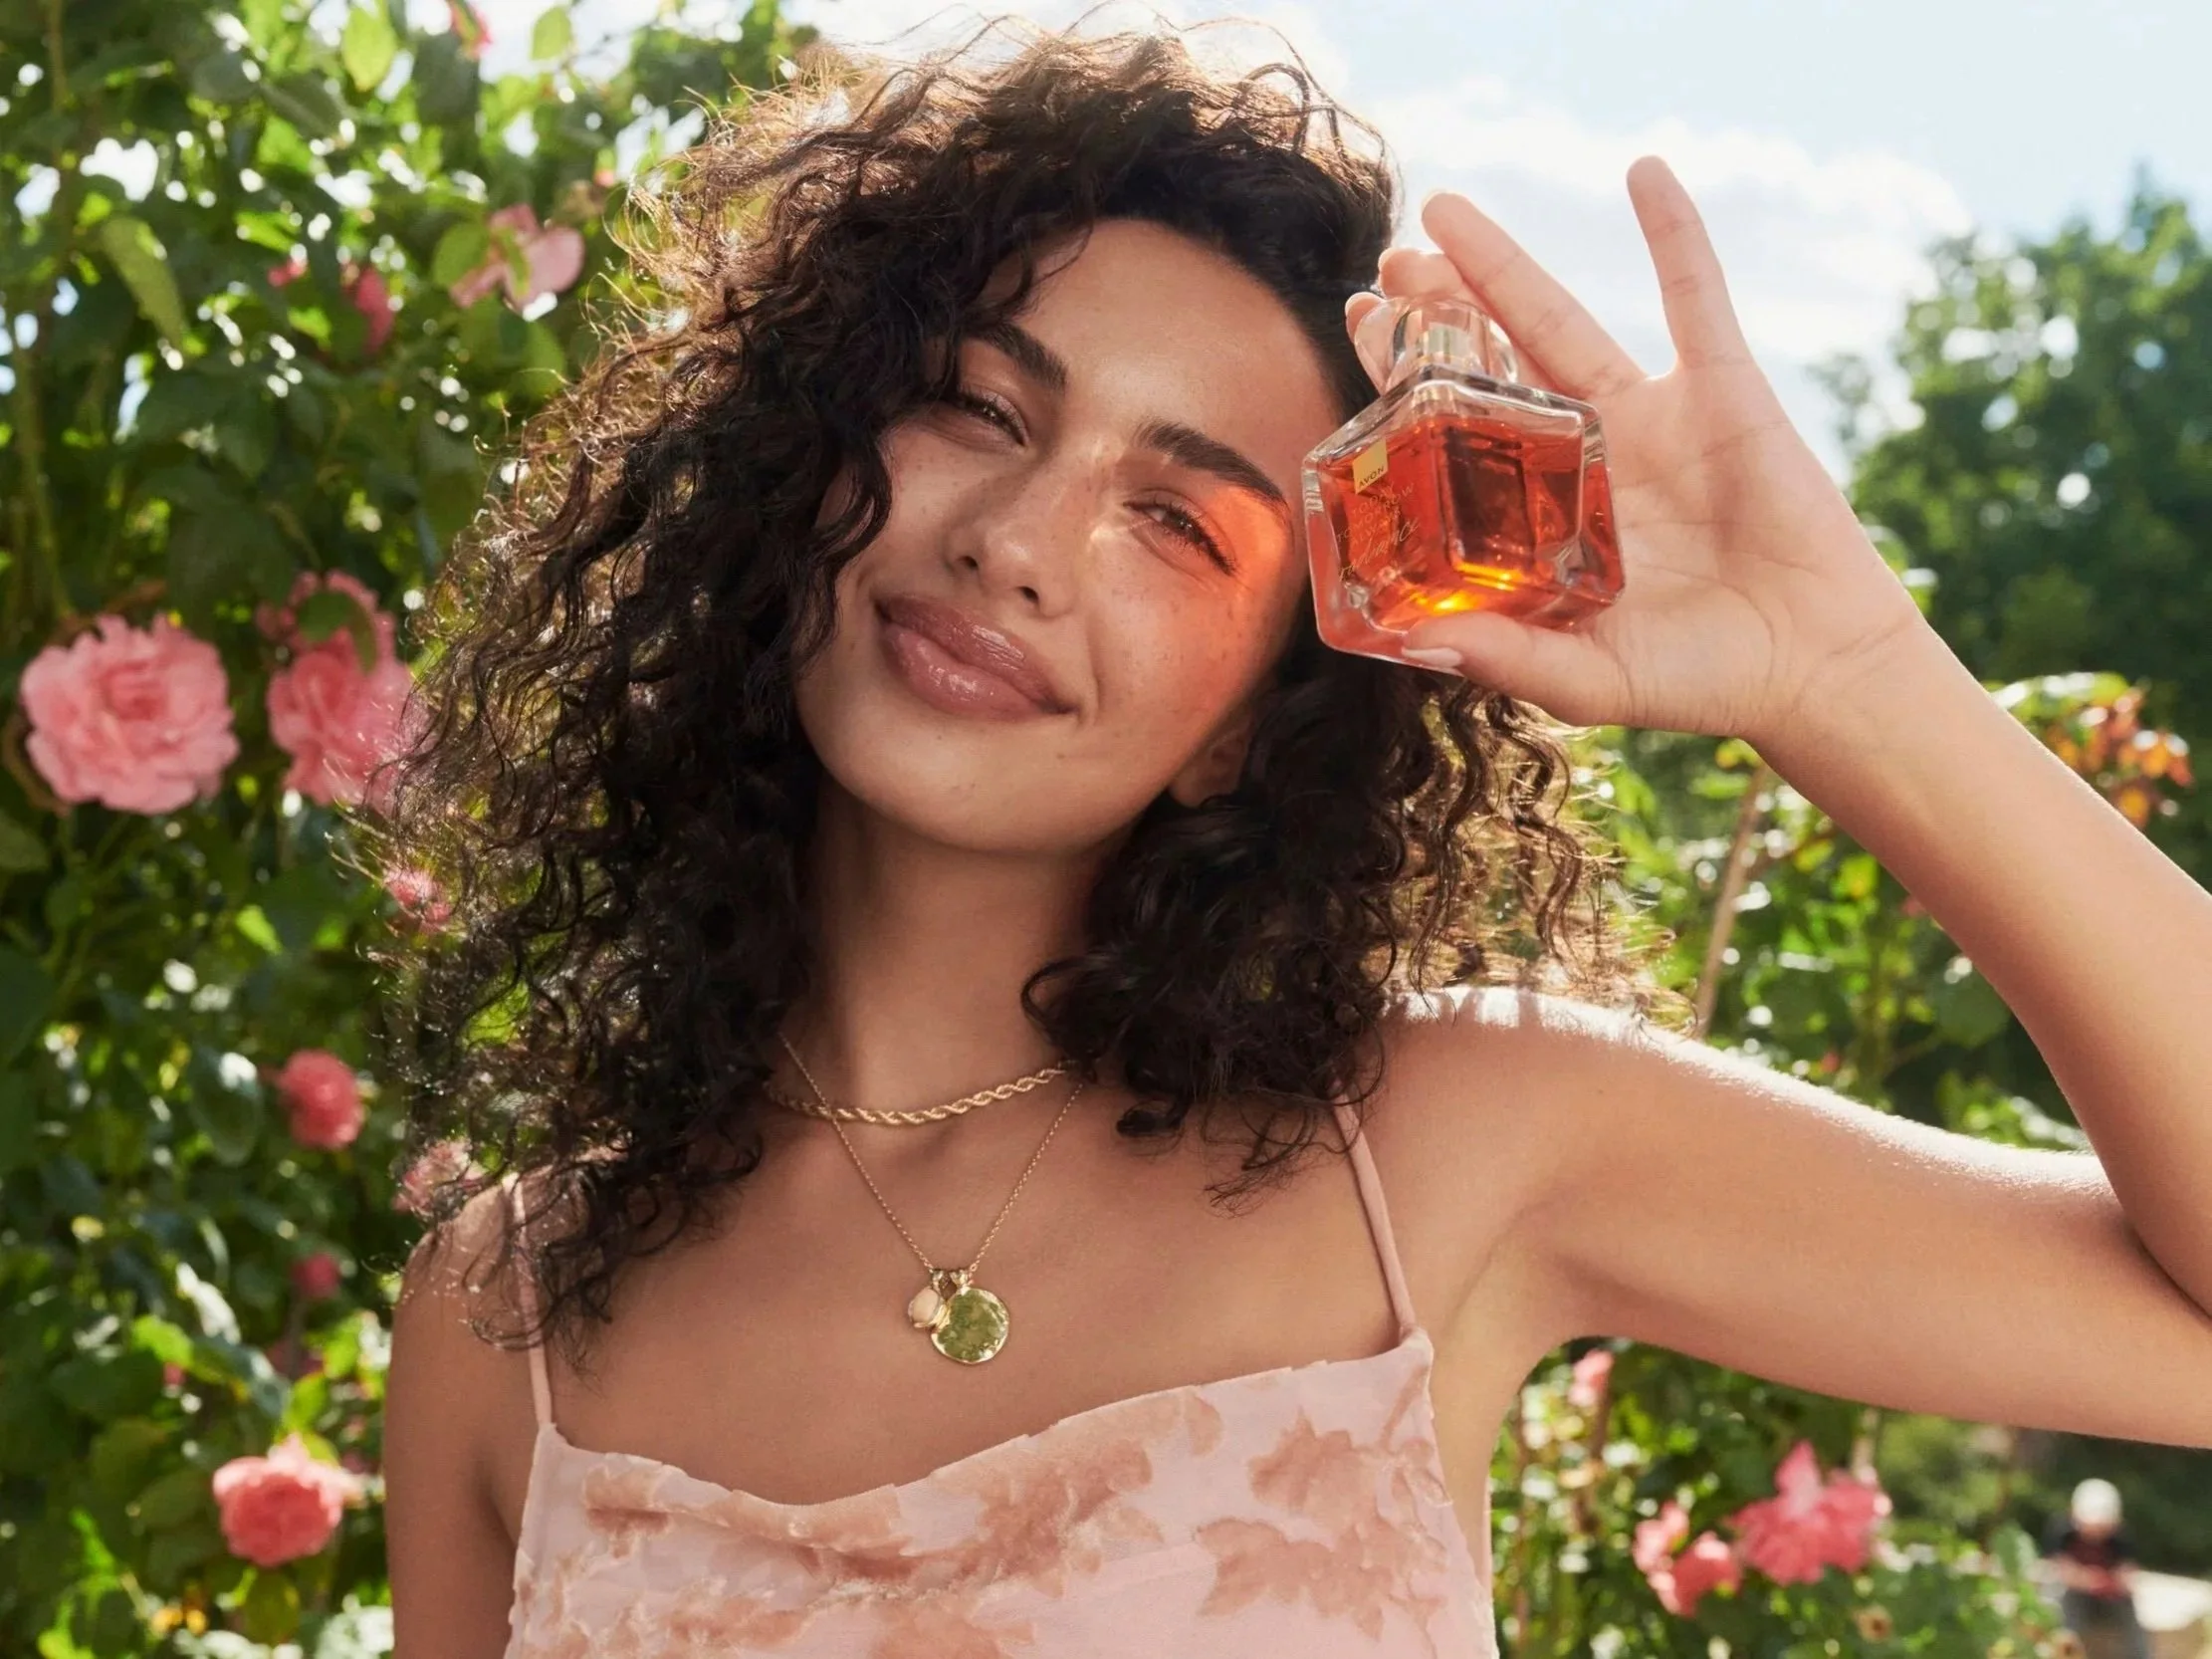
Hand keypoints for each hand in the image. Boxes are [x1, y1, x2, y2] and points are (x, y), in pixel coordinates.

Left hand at [1347, 159, 1936, 743]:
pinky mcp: (1725, 392)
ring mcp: (1650, 418)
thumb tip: (1409, 640)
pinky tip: (1644, 170)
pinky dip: (1675, 234)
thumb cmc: (1696, 681)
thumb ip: (1503, 656)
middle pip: (1492, 363)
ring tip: (1445, 210)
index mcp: (1541, 513)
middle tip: (1389, 262)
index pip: (1454, 432)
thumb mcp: (1585, 679)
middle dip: (1439, 311)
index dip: (1407, 380)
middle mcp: (1583, 455)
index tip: (1359, 324)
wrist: (1809, 668)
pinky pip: (1697, 298)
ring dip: (1505, 263)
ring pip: (1563, 320)